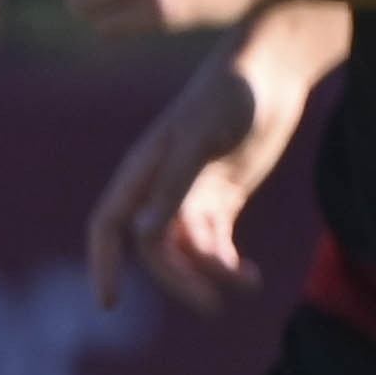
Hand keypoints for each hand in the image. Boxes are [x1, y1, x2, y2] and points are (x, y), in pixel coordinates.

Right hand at [84, 10, 333, 313]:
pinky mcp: (223, 198)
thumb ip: (173, 186)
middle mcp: (160, 188)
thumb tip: (143, 237)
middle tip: (212, 306)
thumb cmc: (231, 94)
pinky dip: (229, 264)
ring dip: (212, 273)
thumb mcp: (201, 138)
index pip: (108, 227)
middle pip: (154, 250)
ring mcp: (191, 195)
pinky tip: (252, 277)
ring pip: (188, 252)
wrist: (272, 68)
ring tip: (248, 284)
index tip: (110, 303)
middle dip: (179, 279)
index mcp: (143, 171)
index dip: (104, 264)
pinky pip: (216, 244)